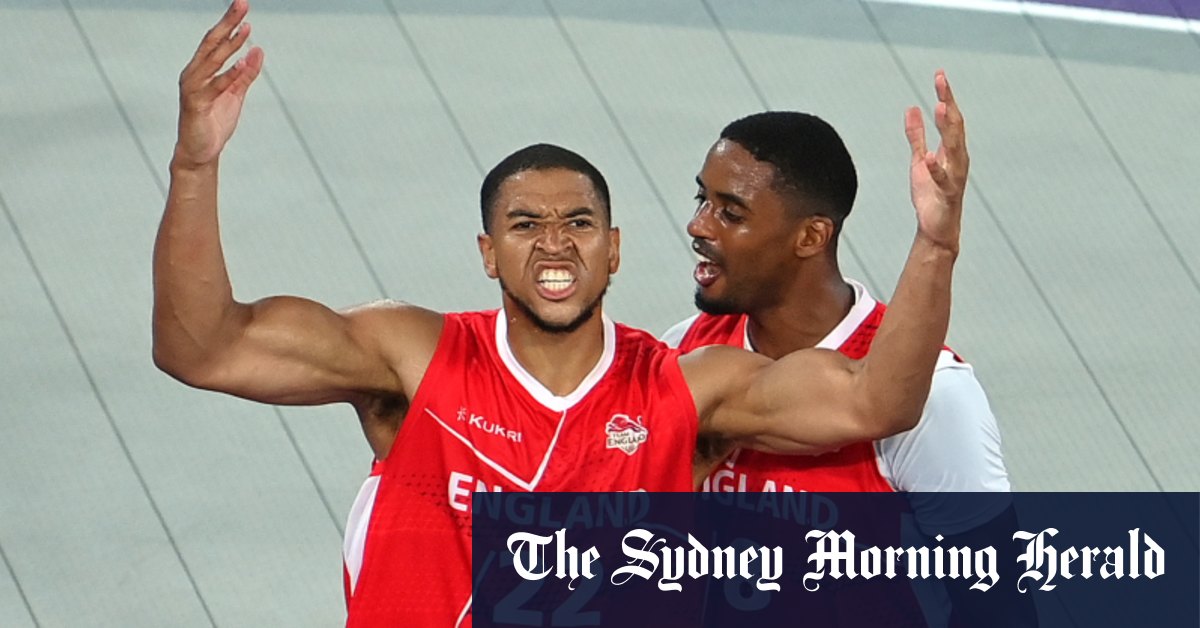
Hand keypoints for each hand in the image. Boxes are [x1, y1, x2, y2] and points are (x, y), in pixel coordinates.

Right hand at [173, 0, 263, 169]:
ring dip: (229, 43)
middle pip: (211, 43)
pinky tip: (242, 61)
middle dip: (227, 22)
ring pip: (212, 60)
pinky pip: (214, 86)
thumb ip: (246, 74)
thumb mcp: (235, 95)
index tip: (243, 7)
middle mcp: (193, 74)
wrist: (201, 153)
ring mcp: (193, 88)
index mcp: (201, 70)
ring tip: (245, 27)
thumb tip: (258, 51)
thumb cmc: (214, 123)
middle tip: (242, 4)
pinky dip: (229, 74)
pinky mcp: (196, 104)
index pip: (215, 41)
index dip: (229, 23)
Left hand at [905, 70, 967, 254]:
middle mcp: (958, 160)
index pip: (951, 119)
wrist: (936, 229)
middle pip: (955, 127)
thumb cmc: (931, 195)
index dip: (946, 96)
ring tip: (941, 108)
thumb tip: (912, 109)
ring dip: (948, 128)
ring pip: (955, 148)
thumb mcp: (919, 161)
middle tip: (941, 81)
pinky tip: (929, 157)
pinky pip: (944, 180)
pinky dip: (937, 169)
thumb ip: (916, 136)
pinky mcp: (947, 195)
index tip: (939, 75)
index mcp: (952, 151)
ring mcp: (955, 177)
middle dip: (949, 103)